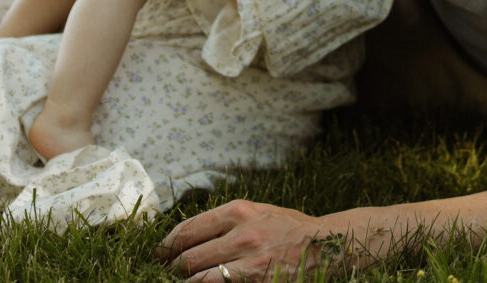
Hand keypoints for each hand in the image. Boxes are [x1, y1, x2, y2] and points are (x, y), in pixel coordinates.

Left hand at [157, 200, 349, 281]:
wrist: (327, 245)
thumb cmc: (290, 228)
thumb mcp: (259, 211)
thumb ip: (227, 220)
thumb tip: (190, 234)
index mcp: (239, 211)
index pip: (189, 229)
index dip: (167, 244)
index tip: (159, 253)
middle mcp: (241, 234)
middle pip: (189, 256)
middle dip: (171, 268)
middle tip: (165, 273)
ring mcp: (250, 261)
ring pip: (199, 277)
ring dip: (185, 281)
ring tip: (180, 282)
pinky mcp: (256, 281)